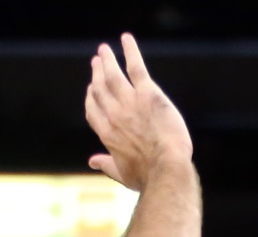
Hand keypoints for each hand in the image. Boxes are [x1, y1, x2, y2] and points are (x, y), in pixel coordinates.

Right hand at [85, 33, 192, 190]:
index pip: (92, 109)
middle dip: (97, 74)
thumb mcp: (123, 174)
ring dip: (107, 60)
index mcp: (107, 133)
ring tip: (104, 50)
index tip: (91, 88)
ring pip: (112, 74)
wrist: (166, 168)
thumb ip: (106, 165)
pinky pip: (136, 67)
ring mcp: (129, 102)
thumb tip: (92, 161)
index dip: (91, 96)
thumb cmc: (148, 177)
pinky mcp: (148, 94)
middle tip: (96, 62)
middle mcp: (114, 114)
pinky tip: (126, 39)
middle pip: (100, 88)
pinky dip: (130, 51)